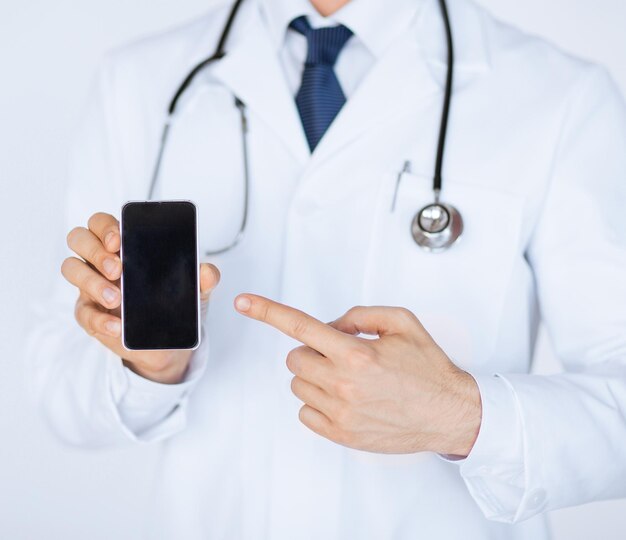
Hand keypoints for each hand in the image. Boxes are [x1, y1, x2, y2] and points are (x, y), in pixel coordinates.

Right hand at [62, 212, 219, 383]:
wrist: (169, 343)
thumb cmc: (175, 305)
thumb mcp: (195, 291)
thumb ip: (203, 278)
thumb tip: (208, 271)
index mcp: (124, 246)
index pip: (103, 223)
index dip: (106, 227)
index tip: (119, 240)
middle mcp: (102, 261)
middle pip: (79, 238)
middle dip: (95, 250)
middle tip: (118, 269)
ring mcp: (91, 286)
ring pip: (71, 268)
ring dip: (92, 282)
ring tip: (118, 299)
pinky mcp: (90, 314)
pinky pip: (83, 313)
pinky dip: (100, 320)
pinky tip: (117, 326)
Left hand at [235, 295, 480, 455]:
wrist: (450, 413)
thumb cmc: (429, 369)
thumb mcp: (402, 322)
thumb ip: (361, 314)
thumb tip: (332, 325)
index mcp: (357, 353)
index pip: (301, 326)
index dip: (267, 311)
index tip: (244, 302)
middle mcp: (344, 384)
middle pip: (295, 358)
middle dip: (313, 351)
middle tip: (340, 355)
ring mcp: (340, 413)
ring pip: (298, 384)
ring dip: (315, 376)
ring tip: (348, 379)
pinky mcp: (341, 435)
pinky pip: (305, 412)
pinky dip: (318, 402)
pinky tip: (345, 399)